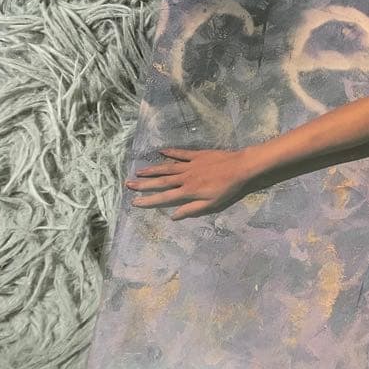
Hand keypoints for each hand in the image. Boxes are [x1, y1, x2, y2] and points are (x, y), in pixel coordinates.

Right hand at [125, 147, 258, 219]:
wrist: (240, 167)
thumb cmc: (228, 189)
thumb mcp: (211, 204)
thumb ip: (191, 209)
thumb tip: (173, 216)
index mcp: (188, 191)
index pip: (164, 198)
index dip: (149, 200)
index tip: (135, 202)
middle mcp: (185, 178)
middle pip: (161, 181)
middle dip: (144, 184)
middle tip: (128, 185)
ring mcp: (190, 165)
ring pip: (167, 167)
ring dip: (152, 169)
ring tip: (138, 171)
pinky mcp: (197, 155)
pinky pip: (180, 153)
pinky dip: (170, 152)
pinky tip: (160, 151)